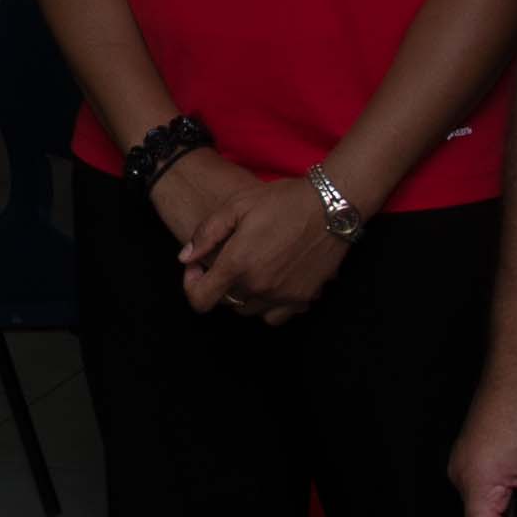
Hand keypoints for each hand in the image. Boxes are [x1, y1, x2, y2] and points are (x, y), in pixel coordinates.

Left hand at [166, 155, 337, 318]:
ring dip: (243, 295)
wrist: (331, 206)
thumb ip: (206, 233)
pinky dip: (270, 305)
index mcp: (237, 265)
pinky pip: (277, 316)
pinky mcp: (304, 298)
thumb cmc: (283, 200)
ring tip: (251, 269)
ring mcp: (282, 296)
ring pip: (249, 311)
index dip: (191, 285)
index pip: (200, 299)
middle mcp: (258, 287)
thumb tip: (185, 259)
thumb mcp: (237, 205)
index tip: (198, 267)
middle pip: (225, 303)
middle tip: (228, 259)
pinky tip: (273, 282)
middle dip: (219, 284)